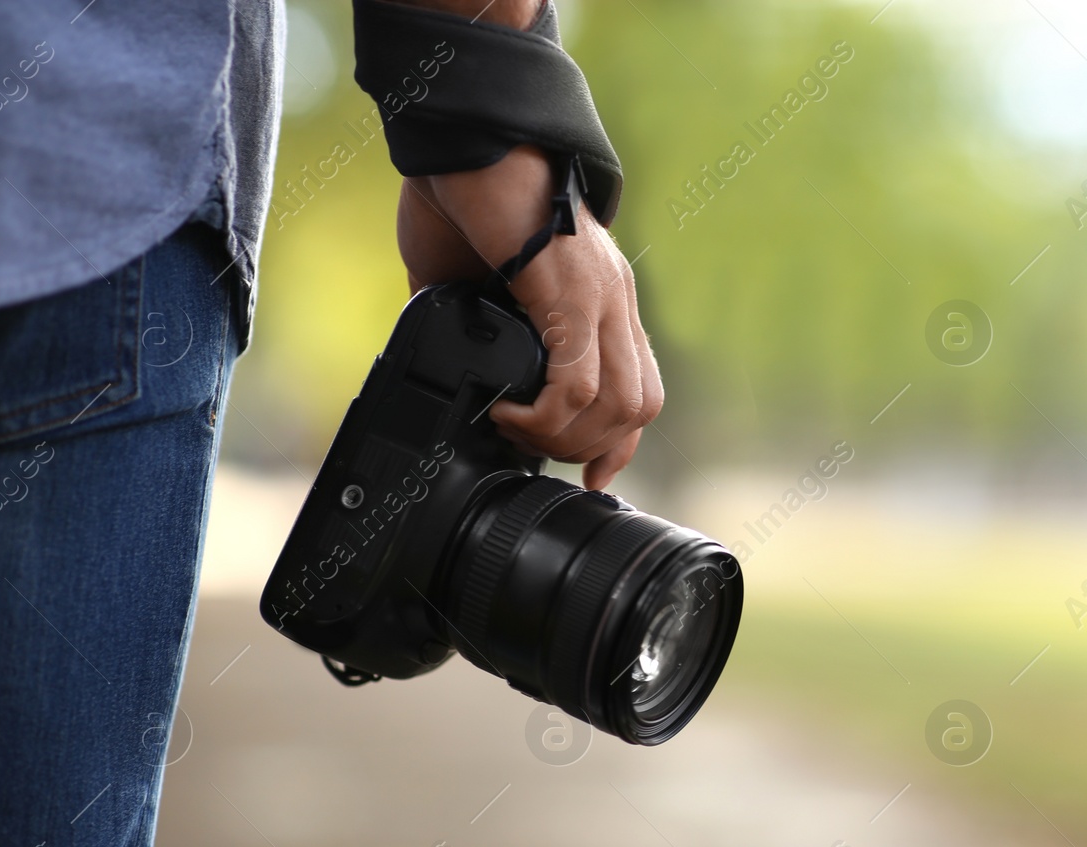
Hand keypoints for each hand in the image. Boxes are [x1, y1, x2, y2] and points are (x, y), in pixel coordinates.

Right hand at [395, 146, 661, 489]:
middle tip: (535, 447)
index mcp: (601, 294)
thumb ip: (474, 321)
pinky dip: (546, 415)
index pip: (640, 387)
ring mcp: (600, 293)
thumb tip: (446, 365)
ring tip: (517, 428)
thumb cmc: (461, 188)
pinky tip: (508, 411)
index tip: (589, 476)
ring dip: (566, 437)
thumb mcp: (471, 275)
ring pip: (620, 403)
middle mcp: (614, 297)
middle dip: (589, 448)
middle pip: (640, 405)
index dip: (618, 443)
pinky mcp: (571, 290)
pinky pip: (580, 381)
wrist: (461, 129)